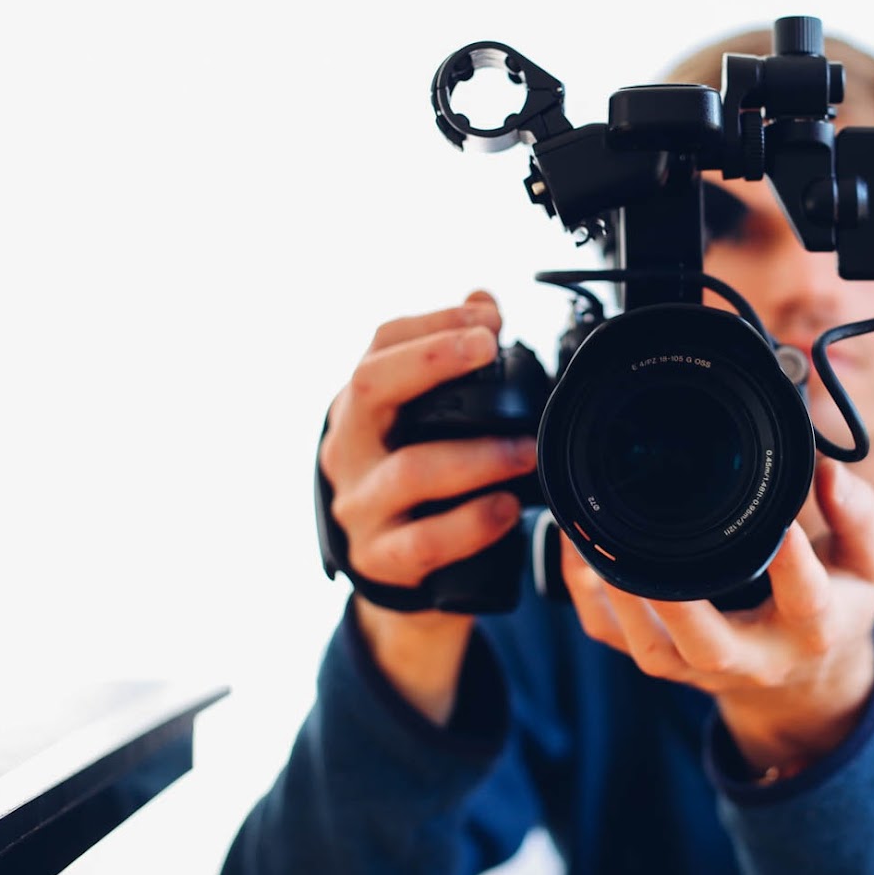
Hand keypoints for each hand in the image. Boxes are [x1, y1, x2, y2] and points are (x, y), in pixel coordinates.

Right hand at [320, 289, 536, 722]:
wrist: (399, 576)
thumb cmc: (417, 482)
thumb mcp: (423, 422)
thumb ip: (450, 364)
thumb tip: (483, 298)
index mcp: (359, 407)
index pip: (380, 346)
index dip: (433, 322)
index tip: (489, 318)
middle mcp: (347, 449)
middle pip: (369, 388)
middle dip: (431, 361)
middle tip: (489, 350)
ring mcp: (359, 506)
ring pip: (410, 470)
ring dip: (477, 454)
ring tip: (526, 448)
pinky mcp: (381, 560)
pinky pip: (424, 541)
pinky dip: (471, 524)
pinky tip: (506, 508)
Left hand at [561, 457, 873, 774]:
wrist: (803, 681)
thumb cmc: (836, 605)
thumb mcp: (870, 563)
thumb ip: (857, 515)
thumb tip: (826, 468)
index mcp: (812, 627)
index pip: (805, 598)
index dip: (792, 563)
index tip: (782, 523)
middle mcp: (753, 656)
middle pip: (708, 644)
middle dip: (678, 604)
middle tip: (651, 549)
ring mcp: (699, 667)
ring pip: (650, 646)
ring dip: (619, 597)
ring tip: (595, 538)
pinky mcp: (662, 660)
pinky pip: (613, 635)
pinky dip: (588, 596)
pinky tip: (578, 550)